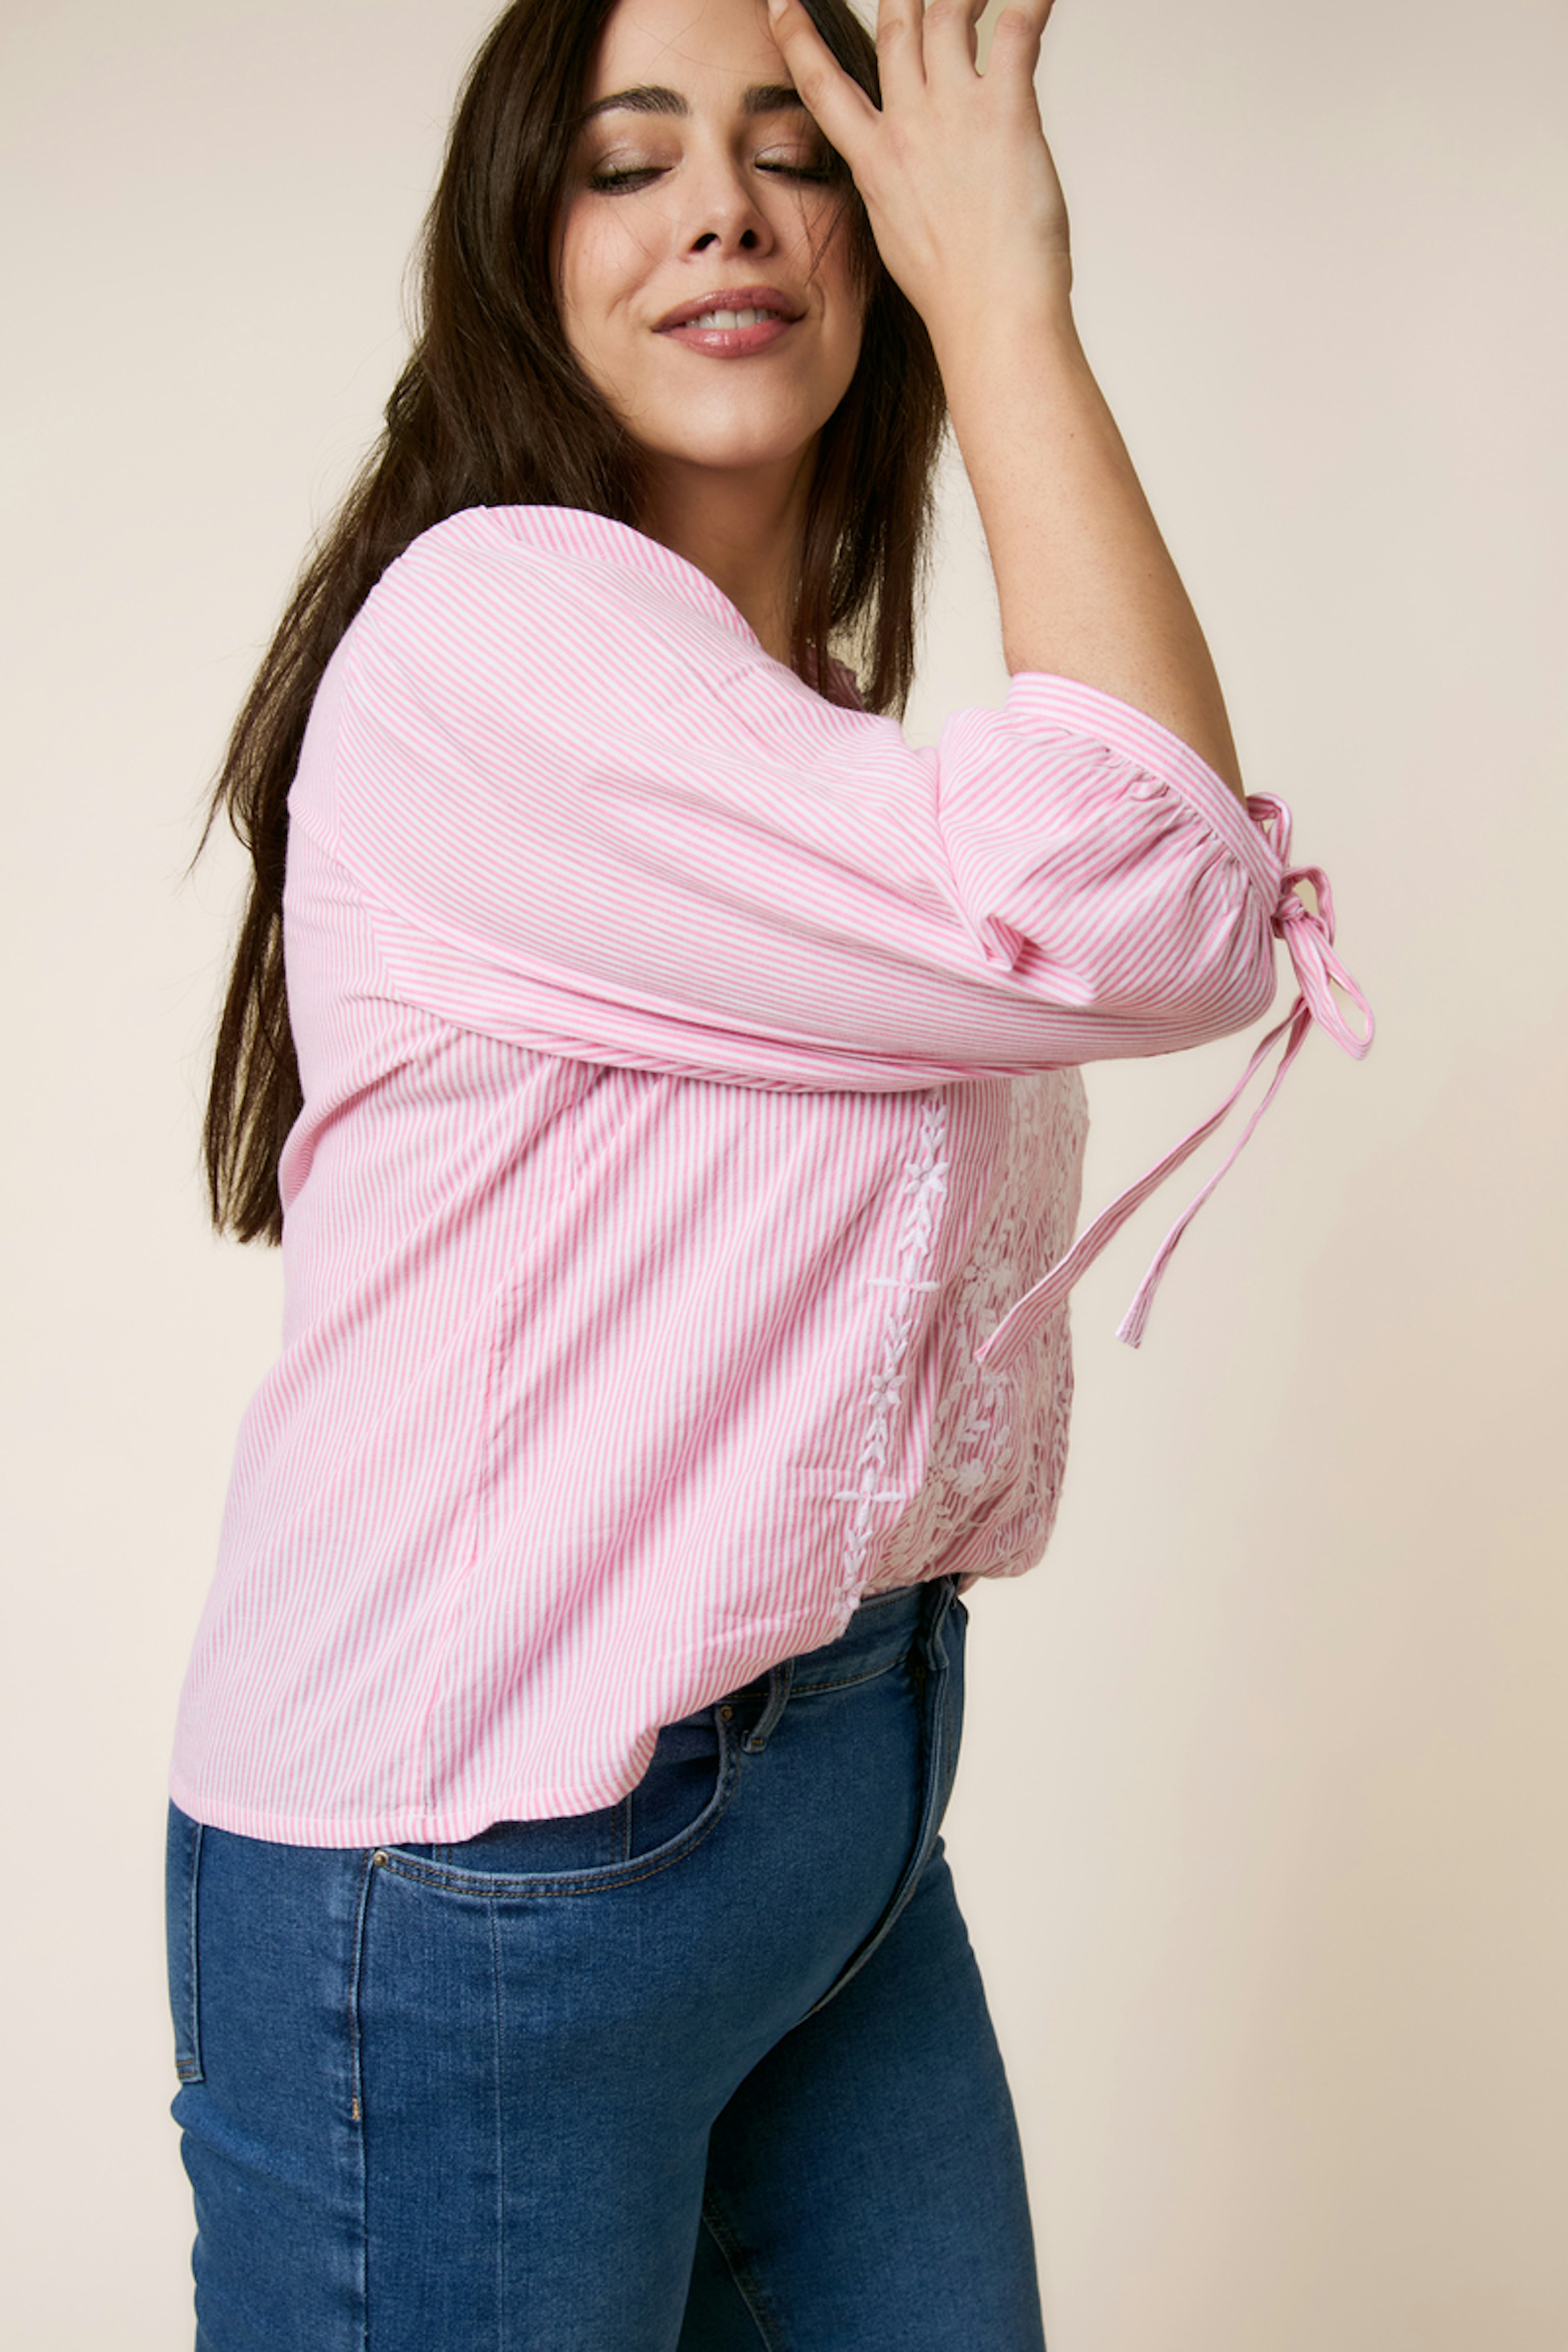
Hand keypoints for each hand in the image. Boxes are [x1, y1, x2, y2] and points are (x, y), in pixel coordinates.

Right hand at [765, 0, 1070, 342]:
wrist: (990, 316)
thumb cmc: (957, 295)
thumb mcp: (904, 240)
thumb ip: (902, 195)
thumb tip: (914, 188)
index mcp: (877, 163)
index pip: (822, 86)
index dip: (797, 38)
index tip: (782, 2)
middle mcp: (907, 128)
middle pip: (894, 28)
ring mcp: (953, 114)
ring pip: (947, 13)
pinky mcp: (1004, 111)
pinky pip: (1016, 28)